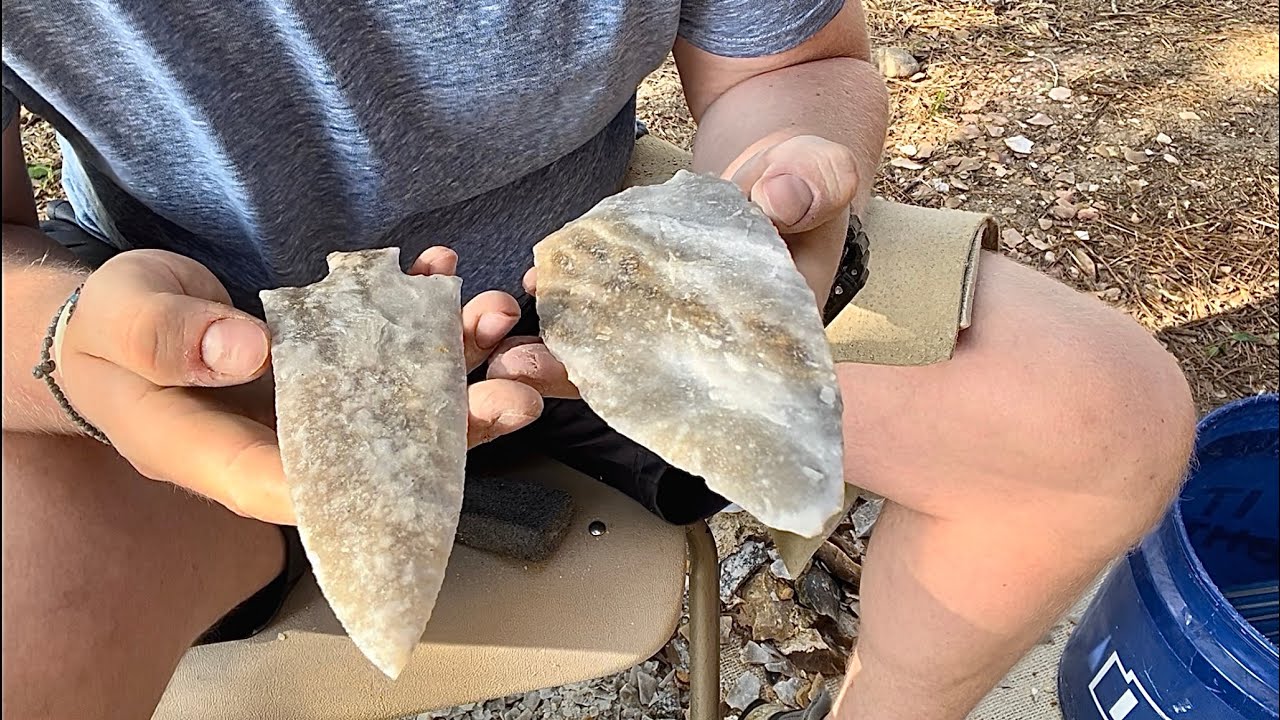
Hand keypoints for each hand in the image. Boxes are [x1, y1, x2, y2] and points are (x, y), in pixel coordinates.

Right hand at [55, 247, 539, 525]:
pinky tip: (444, 270)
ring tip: (497, 314)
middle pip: (375, 455)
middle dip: (454, 430)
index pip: (295, 490)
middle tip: (517, 398)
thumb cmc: (104, 331)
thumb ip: (167, 339)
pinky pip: (386, 351)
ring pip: (396, 402)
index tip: (433, 461)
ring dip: (456, 362)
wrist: (119, 316)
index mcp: (216, 456)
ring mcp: (313, 407)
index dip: (368, 487)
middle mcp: (280, 443)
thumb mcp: (116, 321)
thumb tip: (251, 351)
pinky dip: (421, 314)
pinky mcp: (330, 367)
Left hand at [494, 136, 862, 398]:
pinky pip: (606, 304)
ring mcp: (677, 314)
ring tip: (508, 353)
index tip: (611, 389)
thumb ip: (812, 183)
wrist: (775, 156)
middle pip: (650, 375)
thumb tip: (778, 199)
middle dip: (586, 379)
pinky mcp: (649, 286)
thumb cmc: (807, 172)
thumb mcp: (821, 171)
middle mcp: (717, 337)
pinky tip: (532, 290)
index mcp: (771, 331)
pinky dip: (570, 302)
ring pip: (619, 348)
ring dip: (563, 353)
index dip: (665, 390)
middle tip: (524, 373)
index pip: (721, 379)